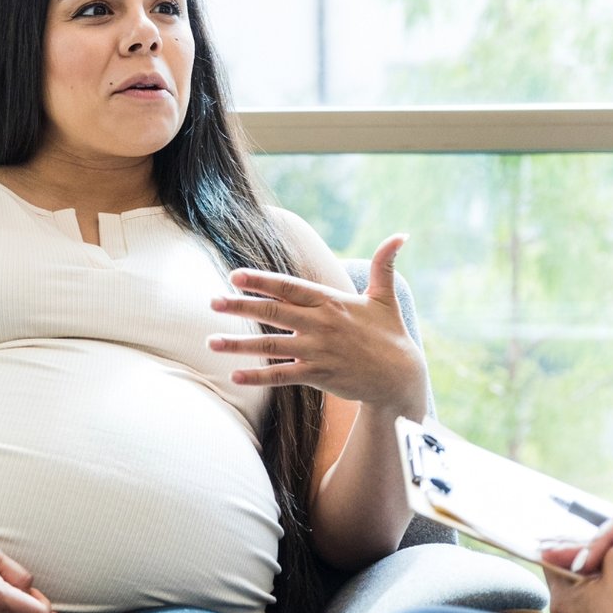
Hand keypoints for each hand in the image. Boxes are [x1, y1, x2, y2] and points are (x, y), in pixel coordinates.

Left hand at [209, 236, 427, 415]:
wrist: (399, 378)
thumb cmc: (390, 334)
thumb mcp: (385, 297)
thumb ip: (385, 264)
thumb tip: (401, 235)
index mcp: (331, 302)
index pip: (289, 287)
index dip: (261, 281)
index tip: (234, 276)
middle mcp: (321, 325)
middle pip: (273, 312)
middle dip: (240, 307)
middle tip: (212, 302)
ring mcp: (318, 352)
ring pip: (271, 346)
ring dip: (239, 344)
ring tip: (211, 342)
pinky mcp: (318, 376)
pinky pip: (282, 376)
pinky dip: (258, 376)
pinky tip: (235, 375)